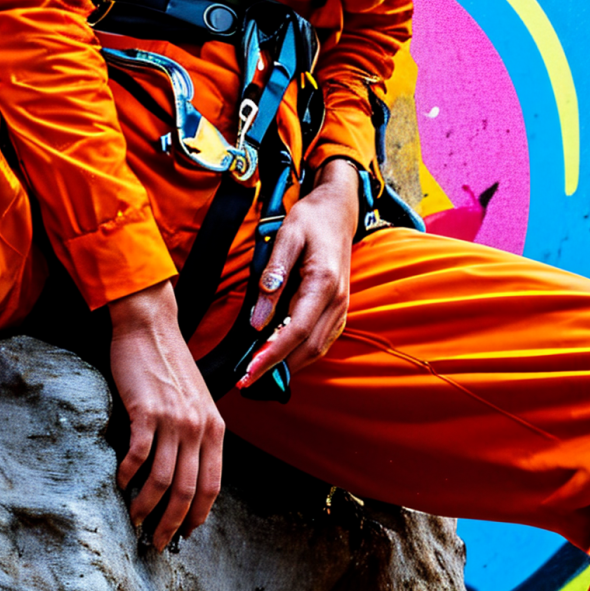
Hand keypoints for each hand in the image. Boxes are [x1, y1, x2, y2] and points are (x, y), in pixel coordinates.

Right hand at [108, 284, 226, 548]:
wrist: (150, 329)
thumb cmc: (170, 367)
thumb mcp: (197, 403)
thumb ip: (197, 435)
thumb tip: (186, 474)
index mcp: (215, 429)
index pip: (212, 485)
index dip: (198, 515)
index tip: (186, 535)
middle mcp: (198, 427)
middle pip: (186, 490)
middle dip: (171, 524)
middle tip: (156, 543)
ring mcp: (173, 419)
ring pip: (162, 480)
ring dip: (146, 507)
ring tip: (134, 520)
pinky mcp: (146, 410)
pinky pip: (138, 455)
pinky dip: (127, 475)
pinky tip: (118, 483)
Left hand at [235, 158, 357, 391]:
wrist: (338, 210)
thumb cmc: (311, 219)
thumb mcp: (287, 236)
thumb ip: (273, 276)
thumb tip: (258, 318)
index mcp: (324, 283)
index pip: (296, 331)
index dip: (271, 355)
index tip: (249, 372)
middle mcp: (337, 300)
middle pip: (308, 348)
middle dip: (277, 368)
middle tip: (247, 380)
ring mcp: (341, 307)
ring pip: (317, 349)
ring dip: (289, 365)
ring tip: (259, 372)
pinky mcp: (339, 309)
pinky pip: (321, 340)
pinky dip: (300, 353)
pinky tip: (279, 356)